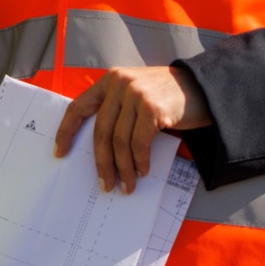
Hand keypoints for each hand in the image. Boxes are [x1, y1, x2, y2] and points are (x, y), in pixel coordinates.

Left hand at [53, 66, 211, 193]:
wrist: (204, 88)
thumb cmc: (167, 97)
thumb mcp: (135, 96)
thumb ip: (117, 111)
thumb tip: (100, 151)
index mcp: (109, 80)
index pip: (78, 107)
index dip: (66, 131)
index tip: (60, 153)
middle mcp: (119, 83)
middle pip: (101, 130)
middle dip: (101, 162)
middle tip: (105, 184)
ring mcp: (136, 94)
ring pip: (119, 141)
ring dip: (123, 168)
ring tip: (126, 185)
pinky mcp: (152, 107)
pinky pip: (139, 143)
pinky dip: (140, 161)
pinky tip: (143, 171)